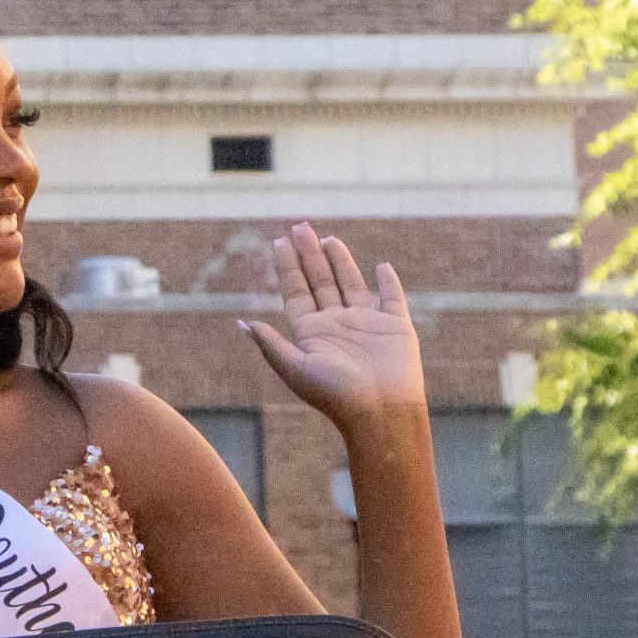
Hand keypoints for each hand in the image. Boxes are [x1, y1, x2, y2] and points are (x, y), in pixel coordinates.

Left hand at [239, 223, 427, 432]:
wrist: (380, 412)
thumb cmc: (335, 395)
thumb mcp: (294, 369)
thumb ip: (270, 344)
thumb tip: (242, 323)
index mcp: (312, 333)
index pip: (296, 292)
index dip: (287, 267)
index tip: (279, 241)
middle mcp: (337, 325)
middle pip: (320, 281)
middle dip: (309, 254)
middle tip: (299, 225)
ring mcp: (366, 324)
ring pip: (351, 284)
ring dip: (339, 260)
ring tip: (326, 238)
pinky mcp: (395, 326)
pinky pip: (392, 297)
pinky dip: (387, 281)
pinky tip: (380, 265)